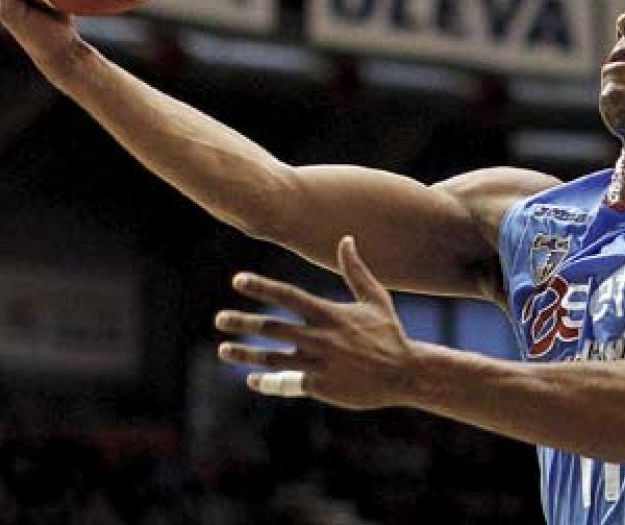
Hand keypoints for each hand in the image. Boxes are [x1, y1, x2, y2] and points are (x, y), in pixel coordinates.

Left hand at [216, 236, 417, 411]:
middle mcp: (321, 338)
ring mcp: (318, 363)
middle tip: (220, 319)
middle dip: (243, 322)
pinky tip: (252, 378)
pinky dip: (267, 381)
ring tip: (224, 349)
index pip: (289, 297)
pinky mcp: (319, 385)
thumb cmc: (389, 333)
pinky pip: (286, 382)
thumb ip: (356, 270)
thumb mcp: (376, 299)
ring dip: (245, 354)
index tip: (238, 280)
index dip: (262, 287)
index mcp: (331, 314)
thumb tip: (346, 239)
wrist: (404, 374)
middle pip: (273, 328)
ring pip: (272, 357)